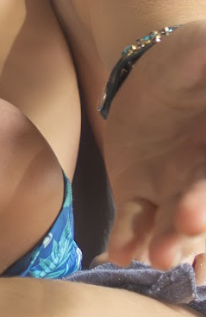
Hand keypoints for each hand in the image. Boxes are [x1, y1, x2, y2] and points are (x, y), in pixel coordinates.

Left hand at [102, 20, 205, 271]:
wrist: (151, 69)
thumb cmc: (195, 60)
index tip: (199, 213)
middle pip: (205, 208)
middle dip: (197, 224)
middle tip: (185, 231)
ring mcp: (174, 192)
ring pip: (172, 224)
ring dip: (167, 242)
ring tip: (156, 257)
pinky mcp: (137, 193)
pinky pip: (133, 220)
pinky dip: (127, 238)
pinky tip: (120, 254)